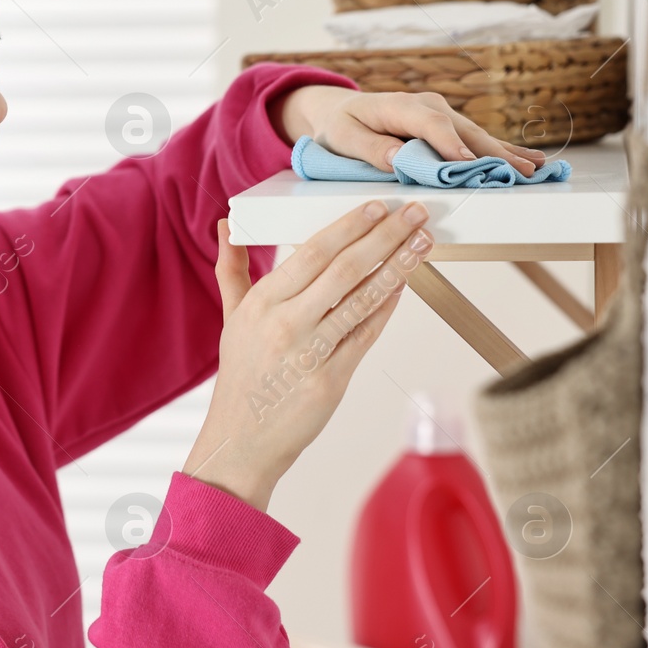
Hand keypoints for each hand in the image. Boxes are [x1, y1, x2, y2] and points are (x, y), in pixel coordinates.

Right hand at [184, 202, 433, 510]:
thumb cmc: (242, 377)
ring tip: (423, 243)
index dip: (349, 227)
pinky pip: (366, 334)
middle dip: (385, 236)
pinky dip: (387, 307)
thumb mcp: (231, 318)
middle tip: (415, 214)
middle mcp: (284, 323)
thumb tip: (225, 227)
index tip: (377, 208)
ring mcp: (309, 352)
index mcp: (261, 303)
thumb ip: (232, 270)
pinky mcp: (331, 379)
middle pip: (344, 269)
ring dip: (398, 267)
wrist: (242, 439)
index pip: (312, 252)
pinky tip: (404, 285)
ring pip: (362, 299)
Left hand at [275, 85, 546, 177]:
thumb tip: (398, 158)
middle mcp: (430, 107)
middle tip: (519, 173)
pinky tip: (531, 161)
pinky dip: (502, 152)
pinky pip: (477, 141)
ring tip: (536, 169)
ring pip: (478, 137)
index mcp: (401, 106)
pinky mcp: (450, 126)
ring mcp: (444, 115)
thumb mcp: (343, 137)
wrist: (343, 110)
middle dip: (492, 153)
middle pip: (464, 132)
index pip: (431, 125)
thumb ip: (369, 148)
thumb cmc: (341, 125)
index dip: (450, 144)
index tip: (467, 164)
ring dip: (507, 154)